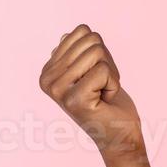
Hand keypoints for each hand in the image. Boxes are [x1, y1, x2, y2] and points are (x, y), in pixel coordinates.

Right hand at [38, 24, 146, 162]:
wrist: (119, 135)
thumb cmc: (107, 101)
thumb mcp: (91, 68)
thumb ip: (77, 52)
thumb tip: (65, 35)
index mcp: (48, 70)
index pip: (82, 31)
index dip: (100, 51)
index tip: (96, 75)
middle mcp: (47, 79)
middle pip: (91, 40)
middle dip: (106, 61)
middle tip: (102, 85)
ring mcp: (58, 90)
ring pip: (97, 52)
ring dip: (110, 72)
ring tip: (102, 92)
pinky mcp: (74, 99)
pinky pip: (103, 70)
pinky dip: (113, 83)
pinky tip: (104, 100)